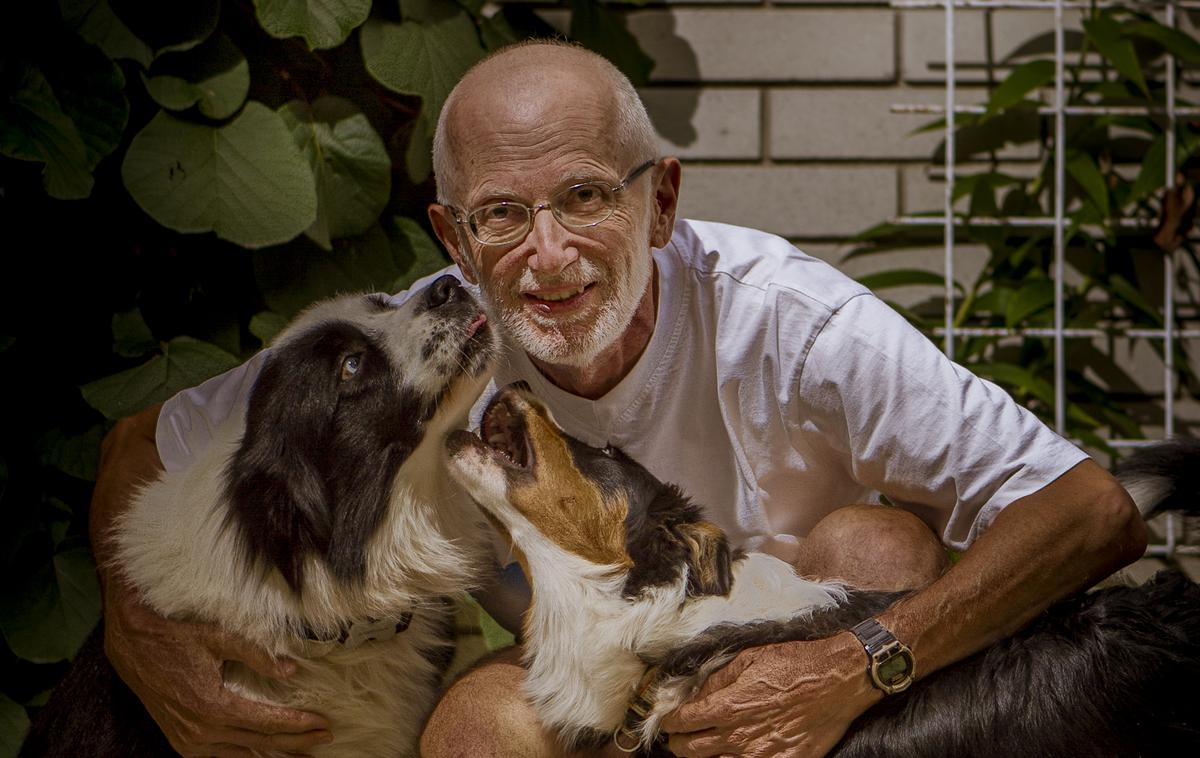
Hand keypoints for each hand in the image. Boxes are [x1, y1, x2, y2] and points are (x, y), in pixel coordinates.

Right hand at [104, 578, 332, 756]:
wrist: (131, 643)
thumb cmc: (175, 636)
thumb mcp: (218, 637)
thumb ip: (257, 654)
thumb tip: (291, 670)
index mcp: (211, 707)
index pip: (266, 723)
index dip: (297, 725)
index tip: (322, 724)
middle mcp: (200, 732)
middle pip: (259, 744)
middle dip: (295, 743)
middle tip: (326, 738)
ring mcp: (189, 741)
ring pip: (242, 756)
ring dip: (274, 754)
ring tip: (303, 751)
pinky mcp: (181, 742)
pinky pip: (222, 756)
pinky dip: (247, 755)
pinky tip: (265, 752)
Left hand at [661, 634, 878, 757]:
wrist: (837, 680)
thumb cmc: (794, 664)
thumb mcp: (749, 658)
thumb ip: (718, 679)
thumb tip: (697, 694)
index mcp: (729, 706)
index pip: (683, 722)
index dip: (670, 722)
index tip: (669, 721)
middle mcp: (739, 735)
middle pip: (691, 750)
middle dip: (678, 744)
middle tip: (678, 738)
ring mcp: (760, 754)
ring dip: (703, 757)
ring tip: (702, 749)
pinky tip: (732, 756)